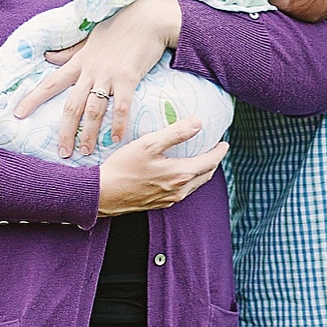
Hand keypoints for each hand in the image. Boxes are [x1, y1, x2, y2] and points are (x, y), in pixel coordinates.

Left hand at [13, 0, 182, 156]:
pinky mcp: (129, 77)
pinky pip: (122, 105)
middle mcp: (90, 71)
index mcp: (79, 62)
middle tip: (63, 153)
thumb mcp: (89, 38)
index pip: (51, 83)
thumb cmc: (119, 27)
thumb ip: (69, 52)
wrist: (146, 18)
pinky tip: (116, 138)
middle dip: (65, 131)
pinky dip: (118, 123)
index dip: (33, 99)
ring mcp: (109, 75)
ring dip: (88, 133)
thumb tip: (48, 56)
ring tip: (86, 151)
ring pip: (93, 110)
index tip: (18, 114)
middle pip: (71, 105)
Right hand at [97, 125, 227, 212]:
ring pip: (193, 185)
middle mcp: (179, 190)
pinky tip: (178, 173)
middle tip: (214, 150)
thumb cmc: (123, 167)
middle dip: (212, 162)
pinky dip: (186, 180)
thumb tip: (198, 123)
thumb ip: (176, 133)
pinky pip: (181, 191)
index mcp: (181, 175)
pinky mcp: (158, 204)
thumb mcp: (149, 144)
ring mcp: (169, 199)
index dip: (219, 152)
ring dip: (200, 172)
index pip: (210, 162)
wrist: (102, 194)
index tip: (224, 143)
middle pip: (205, 175)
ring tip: (198, 159)